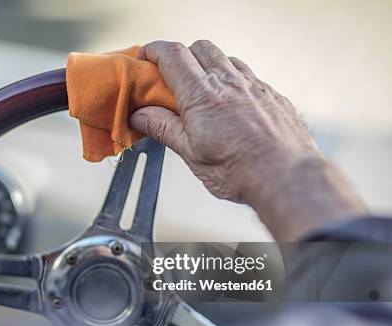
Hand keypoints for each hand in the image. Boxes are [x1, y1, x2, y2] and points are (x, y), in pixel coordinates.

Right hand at [130, 40, 364, 239]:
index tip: (144, 57)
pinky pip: (247, 76)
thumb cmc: (240, 171)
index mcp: (202, 95)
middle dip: (181, 55)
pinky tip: (230, 104)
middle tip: (171, 77)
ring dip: (208, 66)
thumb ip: (163, 128)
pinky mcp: (272, 95)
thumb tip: (140, 116)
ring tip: (202, 91)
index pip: (172, 56)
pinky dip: (232, 81)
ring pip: (225, 59)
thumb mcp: (191, 153)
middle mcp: (229, 82)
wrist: (286, 177)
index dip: (153, 50)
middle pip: (199, 48)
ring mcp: (254, 85)